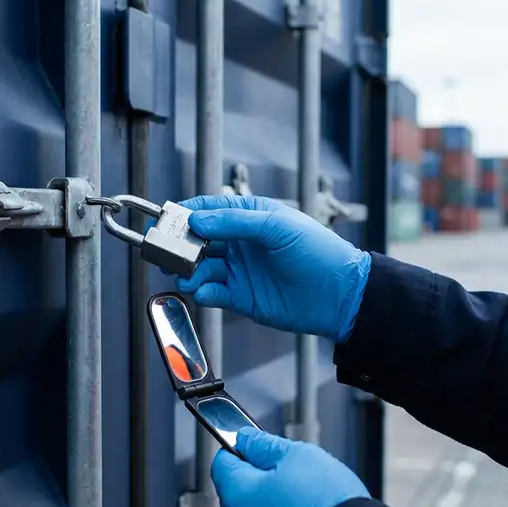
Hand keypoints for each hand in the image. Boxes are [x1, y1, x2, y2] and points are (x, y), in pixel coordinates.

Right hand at [176, 195, 370, 341]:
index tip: (168, 218)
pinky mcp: (240, 297)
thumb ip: (235, 222)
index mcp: (250, 217)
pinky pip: (212, 292)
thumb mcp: (277, 227)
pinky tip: (204, 291)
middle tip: (168, 251)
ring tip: (187, 274)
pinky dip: (203, 292)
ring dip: (190, 270)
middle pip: (199, 240)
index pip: (210, 209)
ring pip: (201, 267)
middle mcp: (241, 243)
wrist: (339, 294)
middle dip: (181, 245)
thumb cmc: (318, 252)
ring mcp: (239, 270)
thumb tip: (198, 220)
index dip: (187, 213)